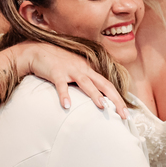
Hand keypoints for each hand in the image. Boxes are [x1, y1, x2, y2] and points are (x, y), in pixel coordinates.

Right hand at [14, 42, 128, 118]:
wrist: (38, 51)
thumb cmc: (58, 64)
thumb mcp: (75, 72)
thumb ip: (85, 83)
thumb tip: (96, 101)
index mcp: (89, 70)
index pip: (108, 85)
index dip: (119, 99)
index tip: (127, 114)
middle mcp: (83, 69)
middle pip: (103, 84)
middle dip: (115, 99)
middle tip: (124, 115)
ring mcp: (70, 70)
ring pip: (86, 83)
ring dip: (94, 95)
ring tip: (102, 107)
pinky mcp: (55, 72)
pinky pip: (61, 85)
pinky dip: (64, 95)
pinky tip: (66, 106)